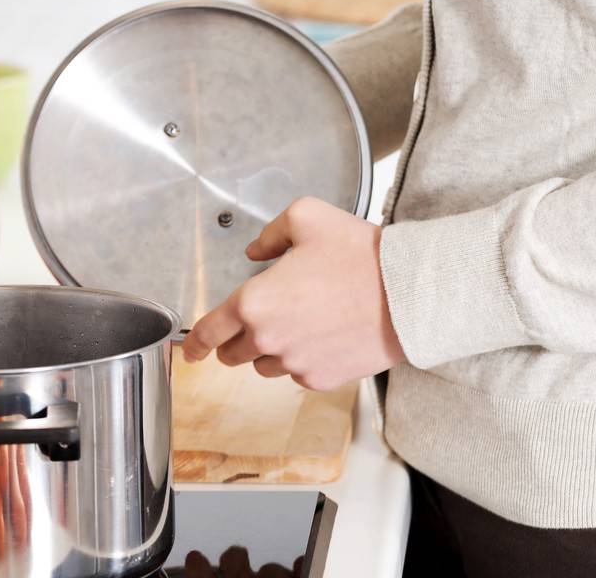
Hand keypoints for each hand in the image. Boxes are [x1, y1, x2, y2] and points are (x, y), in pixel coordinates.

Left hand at [180, 196, 405, 389]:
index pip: (211, 331)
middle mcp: (269, 340)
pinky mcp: (320, 379)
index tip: (191, 351)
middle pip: (234, 353)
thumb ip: (271, 233)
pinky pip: (297, 373)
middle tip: (259, 317)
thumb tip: (255, 251)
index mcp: (256, 302)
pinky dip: (301, 357)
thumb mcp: (307, 217)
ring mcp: (295, 364)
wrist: (404, 293)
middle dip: (238, 338)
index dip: (195, 344)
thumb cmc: (357, 254)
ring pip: (265, 365)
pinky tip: (323, 332)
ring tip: (301, 319)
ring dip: (271, 348)